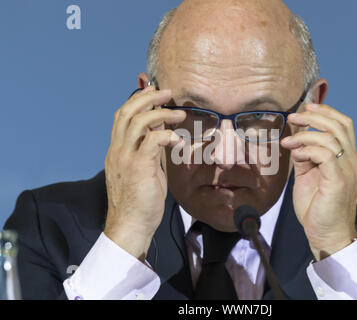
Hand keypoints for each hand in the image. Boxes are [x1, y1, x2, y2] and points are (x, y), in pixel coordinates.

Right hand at [104, 86, 185, 260]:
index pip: (122, 115)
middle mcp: (117, 150)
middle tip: (166, 92)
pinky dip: (166, 135)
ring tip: (178, 113)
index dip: (137, 99)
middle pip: (127, 111)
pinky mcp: (138, 167)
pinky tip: (178, 139)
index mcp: (117, 150)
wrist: (130, 225)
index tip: (153, 91)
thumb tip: (162, 132)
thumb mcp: (144, 169)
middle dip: (147, 97)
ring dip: (160, 112)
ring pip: (137, 121)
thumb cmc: (139, 200)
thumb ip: (150, 150)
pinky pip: (152, 141)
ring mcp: (125, 158)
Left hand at [281, 103, 356, 260]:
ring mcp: (347, 170)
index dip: (326, 111)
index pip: (343, 125)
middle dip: (314, 116)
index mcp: (346, 158)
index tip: (306, 108)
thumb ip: (306, 157)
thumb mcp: (308, 176)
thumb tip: (296, 141)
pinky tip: (296, 154)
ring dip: (305, 135)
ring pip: (331, 137)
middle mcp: (351, 161)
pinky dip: (307, 149)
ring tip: (288, 142)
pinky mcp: (338, 181)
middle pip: (339, 125)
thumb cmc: (317, 208)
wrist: (327, 235)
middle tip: (294, 117)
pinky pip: (325, 154)